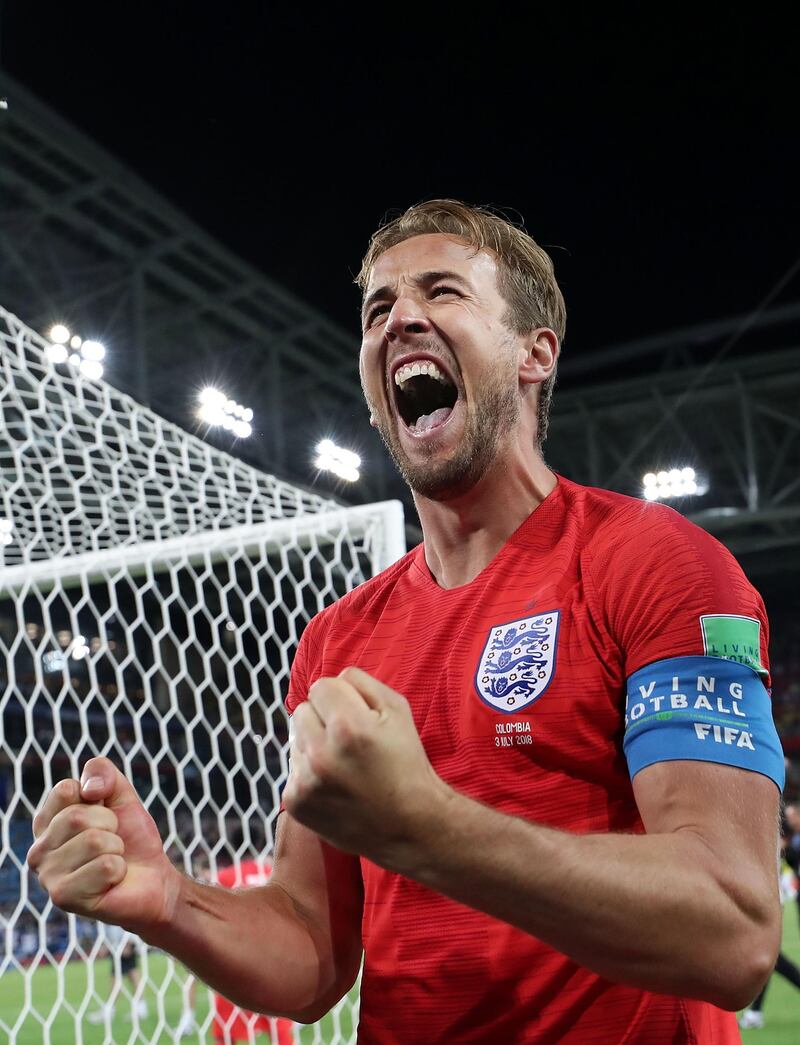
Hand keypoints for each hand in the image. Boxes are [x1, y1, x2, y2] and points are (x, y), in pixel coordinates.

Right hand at [27, 757, 178, 933]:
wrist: (153, 877)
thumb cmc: (131, 836)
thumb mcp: (121, 794)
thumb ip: (102, 772)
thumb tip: (89, 790)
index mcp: (46, 822)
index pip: (65, 790)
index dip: (98, 797)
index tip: (104, 812)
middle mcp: (38, 850)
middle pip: (77, 816)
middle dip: (109, 824)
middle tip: (113, 839)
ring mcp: (48, 876)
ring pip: (93, 841)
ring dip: (115, 848)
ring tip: (112, 860)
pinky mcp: (64, 898)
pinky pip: (105, 866)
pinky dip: (119, 869)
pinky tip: (112, 880)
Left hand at [283, 667, 450, 869]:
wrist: (409, 825)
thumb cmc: (406, 762)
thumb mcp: (398, 710)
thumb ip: (362, 683)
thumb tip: (334, 679)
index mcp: (348, 726)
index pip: (320, 686)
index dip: (340, 697)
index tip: (356, 715)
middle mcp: (321, 753)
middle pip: (302, 710)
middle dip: (323, 719)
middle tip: (349, 740)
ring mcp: (305, 781)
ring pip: (296, 740)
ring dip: (315, 745)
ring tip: (344, 765)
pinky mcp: (296, 803)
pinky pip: (294, 769)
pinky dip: (310, 773)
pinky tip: (335, 785)